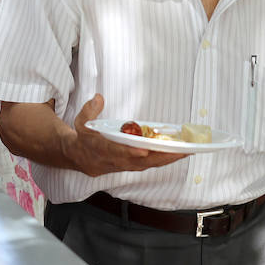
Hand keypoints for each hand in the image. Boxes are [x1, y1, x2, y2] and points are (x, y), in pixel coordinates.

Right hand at [63, 94, 186, 176]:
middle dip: (160, 156)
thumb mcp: (80, 122)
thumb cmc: (83, 138)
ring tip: (186, 151)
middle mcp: (114, 161)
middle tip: (180, 150)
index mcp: (99, 150)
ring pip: (148, 165)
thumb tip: (98, 98)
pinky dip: (164, 159)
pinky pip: (150, 165)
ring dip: (167, 159)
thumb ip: (89, 110)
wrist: (79, 158)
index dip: (129, 153)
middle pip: (140, 162)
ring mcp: (124, 165)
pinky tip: (178, 153)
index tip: (142, 151)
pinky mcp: (132, 166)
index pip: (115, 152)